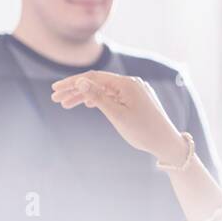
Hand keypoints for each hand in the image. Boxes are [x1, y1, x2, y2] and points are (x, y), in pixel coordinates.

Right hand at [51, 70, 185, 164]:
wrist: (166, 143)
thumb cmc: (143, 131)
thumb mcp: (116, 115)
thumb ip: (97, 97)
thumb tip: (80, 81)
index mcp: (127, 84)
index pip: (93, 77)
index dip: (72, 82)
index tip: (55, 89)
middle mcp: (132, 83)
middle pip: (97, 82)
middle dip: (76, 90)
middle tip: (56, 98)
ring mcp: (135, 91)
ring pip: (104, 90)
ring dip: (85, 96)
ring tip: (66, 105)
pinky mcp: (137, 99)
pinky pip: (114, 96)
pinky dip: (99, 100)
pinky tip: (88, 104)